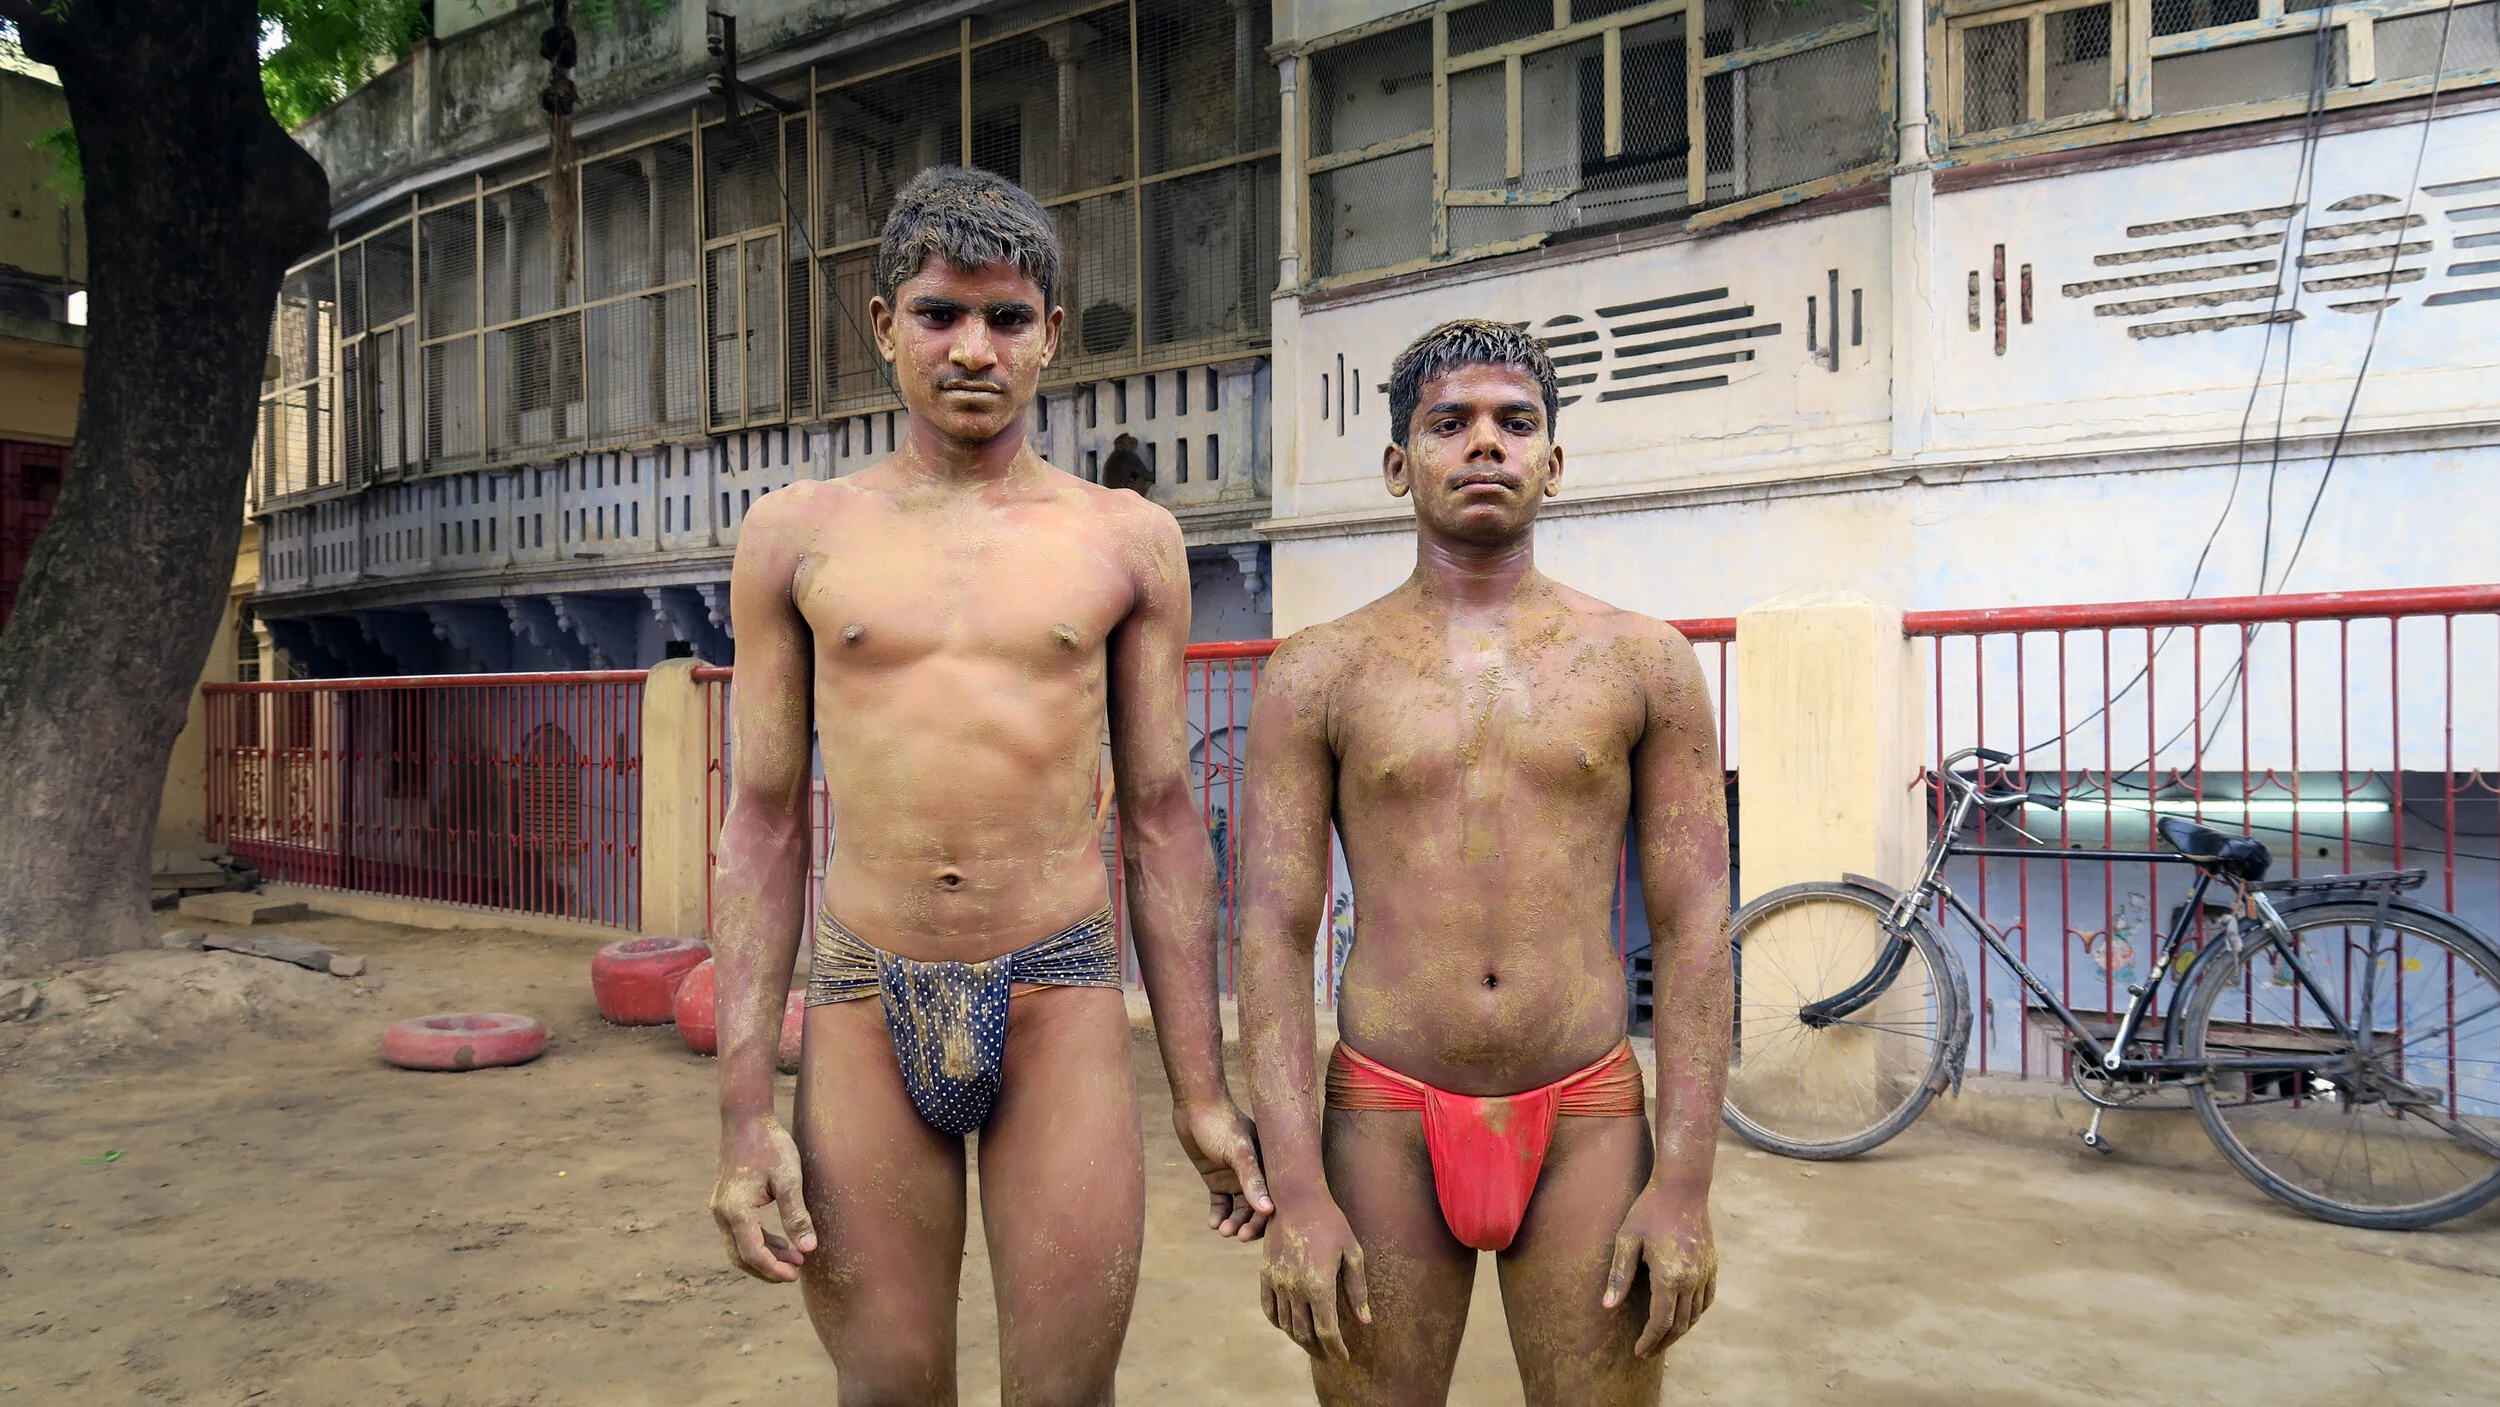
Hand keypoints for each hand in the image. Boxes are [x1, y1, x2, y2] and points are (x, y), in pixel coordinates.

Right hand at [711, 1113, 815, 1283]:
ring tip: (795, 1259)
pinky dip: (758, 1242)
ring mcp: (720, 1208)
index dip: (773, 1269)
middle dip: (767, 1269)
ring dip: (764, 1256)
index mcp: (736, 1209)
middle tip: (795, 1273)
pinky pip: (739, 1232)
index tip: (795, 1275)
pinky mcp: (724, 1203)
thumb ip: (797, 1215)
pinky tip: (781, 1242)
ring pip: (738, 1246)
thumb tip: (809, 1249)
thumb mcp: (789, 1178)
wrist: (745, 1119)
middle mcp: (722, 1212)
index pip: (752, 1253)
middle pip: (741, 1256)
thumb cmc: (770, 1145)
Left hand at [1173, 1096, 1273, 1240]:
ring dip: (1232, 1221)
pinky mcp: (1217, 1179)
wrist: (1195, 1106)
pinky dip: (1218, 1214)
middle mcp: (1255, 1174)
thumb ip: (1252, 1180)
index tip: (1251, 1234)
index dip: (1264, 1220)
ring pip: (1238, 1209)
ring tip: (1222, 1230)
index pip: (1272, 1199)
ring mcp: (1235, 1178)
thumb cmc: (1222, 1124)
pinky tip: (1213, 1223)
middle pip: (1256, 1208)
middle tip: (1237, 1235)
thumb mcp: (1239, 1152)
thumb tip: (1268, 1210)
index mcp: (1268, 1166)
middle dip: (1248, 1224)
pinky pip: (1221, 1203)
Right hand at [1259, 1196, 1371, 1359]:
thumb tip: (1365, 1321)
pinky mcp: (1265, 1275)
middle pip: (1305, 1334)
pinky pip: (1269, 1309)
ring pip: (1286, 1325)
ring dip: (1300, 1341)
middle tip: (1330, 1358)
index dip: (1336, 1349)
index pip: (1327, 1331)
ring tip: (1313, 1347)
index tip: (1345, 1357)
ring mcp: (1277, 1282)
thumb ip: (1357, 1290)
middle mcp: (1295, 1289)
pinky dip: (1279, 1324)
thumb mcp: (1353, 1253)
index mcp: (1319, 1285)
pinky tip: (1289, 1328)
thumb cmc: (1331, 1223)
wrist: (1296, 1199)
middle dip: (1319, 1351)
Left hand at [1602, 1186, 1716, 1357]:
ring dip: (1680, 1331)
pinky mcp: (1712, 1265)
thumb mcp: (1627, 1240)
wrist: (1682, 1188)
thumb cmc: (1649, 1211)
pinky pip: (1707, 1299)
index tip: (1638, 1351)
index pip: (1661, 1322)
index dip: (1649, 1340)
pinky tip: (1684, 1317)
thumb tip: (1607, 1306)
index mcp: (1670, 1277)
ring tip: (1662, 1337)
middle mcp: (1692, 1279)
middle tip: (1647, 1351)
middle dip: (1663, 1341)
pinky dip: (1696, 1314)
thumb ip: (1619, 1275)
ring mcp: (1705, 1273)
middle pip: (1681, 1324)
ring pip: (1695, 1315)